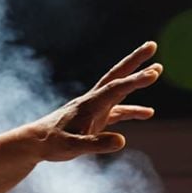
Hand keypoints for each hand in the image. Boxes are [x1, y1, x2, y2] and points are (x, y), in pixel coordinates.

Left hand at [26, 41, 160, 161]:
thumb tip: (122, 141)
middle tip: (152, 45)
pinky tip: (148, 113)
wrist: (34, 142)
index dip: (135, 81)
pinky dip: (132, 110)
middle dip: (134, 61)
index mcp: (89, 105)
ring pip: (118, 90)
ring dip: (136, 80)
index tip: (154, 73)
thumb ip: (96, 144)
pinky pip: (117, 111)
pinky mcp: (94, 118)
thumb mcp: (72, 148)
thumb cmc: (51, 144)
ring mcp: (94, 108)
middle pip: (116, 76)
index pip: (115, 88)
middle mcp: (93, 101)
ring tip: (158, 69)